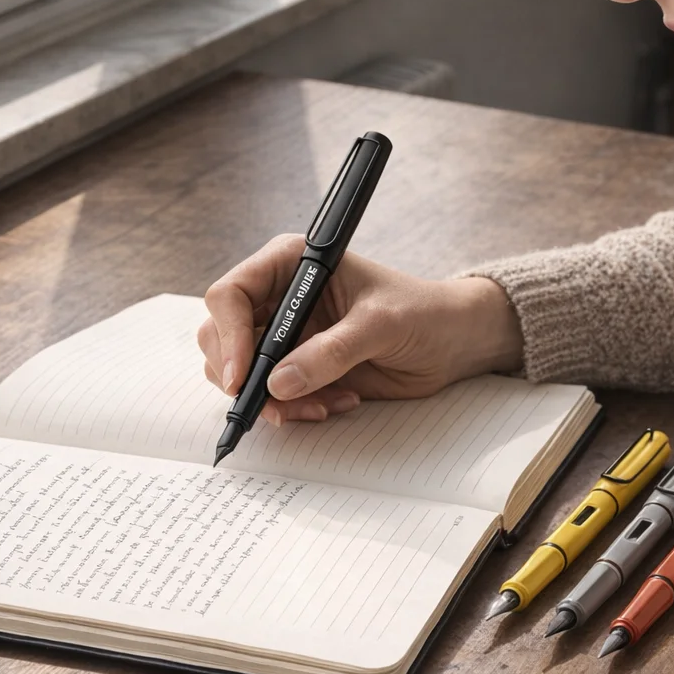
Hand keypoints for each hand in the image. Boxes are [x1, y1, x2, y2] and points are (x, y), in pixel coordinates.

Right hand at [198, 234, 522, 426]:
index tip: (242, 377)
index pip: (231, 293)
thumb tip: (279, 382)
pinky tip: (336, 402)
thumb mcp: (381, 325)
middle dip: (244, 376)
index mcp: (291, 264)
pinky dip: (293, 408)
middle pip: (221, 337)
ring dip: (272, 399)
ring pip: (240, 373)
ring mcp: (286, 335)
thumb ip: (332, 351)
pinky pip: (271, 396)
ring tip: (322, 405)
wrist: (452, 341)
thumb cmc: (422, 312)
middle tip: (277, 406)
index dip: (228, 335)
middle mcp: (279, 298)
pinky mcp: (298, 368)